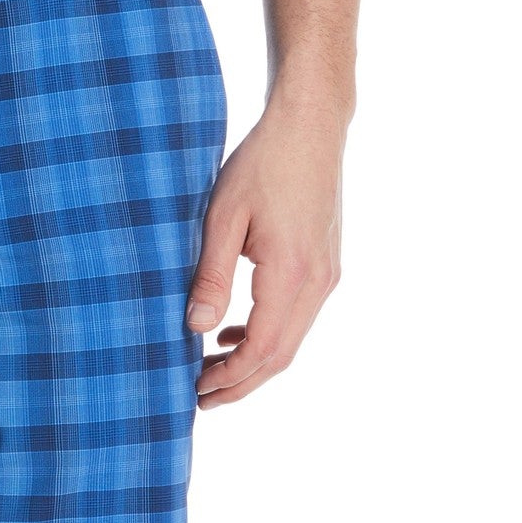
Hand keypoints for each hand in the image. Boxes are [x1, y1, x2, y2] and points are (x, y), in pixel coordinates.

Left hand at [186, 83, 347, 409]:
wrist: (311, 123)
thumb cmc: (263, 162)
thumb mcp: (222, 217)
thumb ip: (211, 276)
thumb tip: (194, 328)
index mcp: (291, 273)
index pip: (262, 349)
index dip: (229, 377)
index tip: (195, 389)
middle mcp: (318, 281)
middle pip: (280, 357)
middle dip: (240, 383)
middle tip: (200, 398)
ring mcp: (327, 274)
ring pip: (290, 340)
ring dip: (252, 362)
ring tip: (210, 370)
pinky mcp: (325, 265)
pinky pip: (297, 317)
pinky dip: (266, 335)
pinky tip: (233, 332)